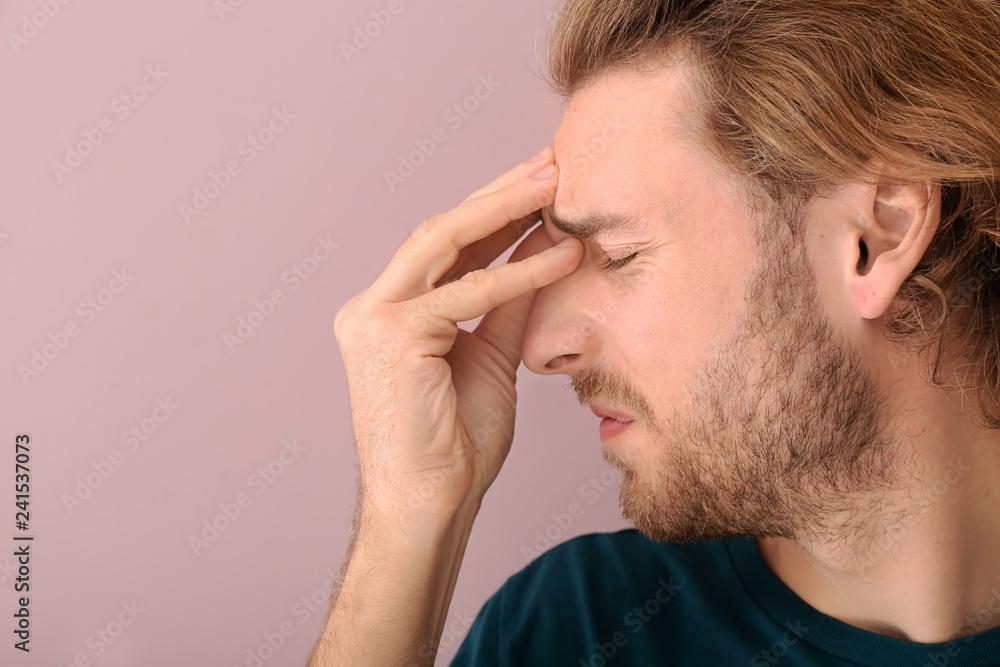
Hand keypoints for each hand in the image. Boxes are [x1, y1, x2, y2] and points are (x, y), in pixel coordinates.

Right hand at [333, 148, 580, 519]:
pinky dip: (519, 272)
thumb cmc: (455, 445)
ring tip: (557, 183)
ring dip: (505, 208)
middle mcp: (371, 306)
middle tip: (553, 161)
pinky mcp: (391, 334)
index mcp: (390, 312)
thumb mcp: (490, 359)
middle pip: (442, 231)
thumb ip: (507, 307)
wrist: (427, 507)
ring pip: (445, 242)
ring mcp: (373, 317)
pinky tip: (562, 252)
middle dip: (500, 193)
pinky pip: (469, 293)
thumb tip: (541, 251)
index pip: (447, 248)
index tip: (542, 183)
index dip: (496, 211)